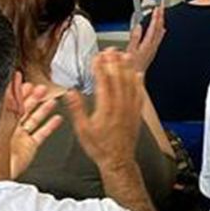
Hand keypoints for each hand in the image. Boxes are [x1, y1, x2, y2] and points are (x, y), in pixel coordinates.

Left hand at [9, 82, 63, 177]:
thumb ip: (5, 108)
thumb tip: (7, 90)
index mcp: (0, 121)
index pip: (12, 103)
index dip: (19, 92)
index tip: (26, 81)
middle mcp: (11, 128)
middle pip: (25, 109)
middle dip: (34, 97)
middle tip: (43, 88)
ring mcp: (21, 137)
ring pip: (35, 120)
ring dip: (44, 110)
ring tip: (53, 101)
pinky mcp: (29, 147)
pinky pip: (41, 134)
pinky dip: (50, 126)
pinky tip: (57, 119)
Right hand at [65, 49, 142, 169]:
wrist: (118, 160)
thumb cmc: (99, 147)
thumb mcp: (82, 130)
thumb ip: (77, 109)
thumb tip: (70, 92)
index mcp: (106, 108)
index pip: (104, 82)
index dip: (101, 67)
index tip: (98, 56)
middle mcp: (120, 106)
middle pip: (118, 79)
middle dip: (114, 62)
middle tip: (111, 50)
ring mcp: (130, 109)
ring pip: (130, 84)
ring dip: (127, 68)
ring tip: (125, 55)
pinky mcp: (137, 113)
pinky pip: (139, 94)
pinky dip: (139, 83)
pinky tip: (138, 74)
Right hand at [126, 5, 165, 72]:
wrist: (135, 78)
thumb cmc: (131, 67)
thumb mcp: (129, 51)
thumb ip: (135, 38)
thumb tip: (138, 26)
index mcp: (147, 45)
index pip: (154, 28)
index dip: (156, 17)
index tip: (157, 8)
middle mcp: (153, 46)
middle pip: (159, 29)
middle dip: (161, 17)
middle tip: (162, 7)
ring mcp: (153, 49)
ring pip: (160, 33)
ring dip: (161, 22)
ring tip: (162, 14)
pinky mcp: (152, 52)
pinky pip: (159, 39)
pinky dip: (161, 32)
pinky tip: (162, 30)